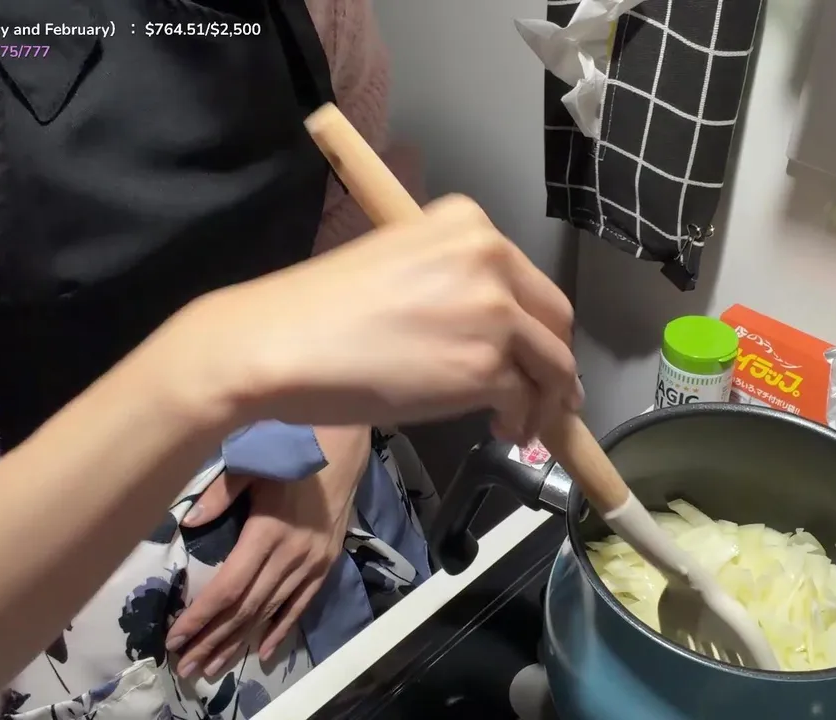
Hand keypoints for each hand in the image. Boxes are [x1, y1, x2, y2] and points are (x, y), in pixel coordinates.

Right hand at [159, 195, 580, 442]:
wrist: (281, 342)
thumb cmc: (321, 311)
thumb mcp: (400, 266)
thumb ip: (453, 284)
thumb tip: (488, 332)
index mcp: (466, 222)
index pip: (526, 278)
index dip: (533, 322)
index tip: (529, 350)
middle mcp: (490, 256)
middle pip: (555, 317)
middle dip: (554, 361)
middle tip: (549, 393)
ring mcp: (494, 312)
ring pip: (553, 363)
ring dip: (545, 398)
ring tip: (523, 421)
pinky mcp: (486, 366)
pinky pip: (527, 399)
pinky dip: (522, 420)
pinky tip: (503, 429)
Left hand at [165, 426, 366, 675]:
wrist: (340, 454)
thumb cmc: (288, 458)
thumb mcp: (250, 468)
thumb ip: (219, 496)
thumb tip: (187, 523)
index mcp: (267, 533)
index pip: (229, 586)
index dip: (202, 616)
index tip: (176, 637)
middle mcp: (289, 556)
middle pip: (246, 608)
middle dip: (212, 640)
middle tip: (185, 666)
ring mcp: (310, 565)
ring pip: (268, 613)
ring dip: (238, 642)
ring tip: (211, 667)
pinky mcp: (324, 567)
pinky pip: (299, 607)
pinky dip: (279, 632)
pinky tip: (261, 654)